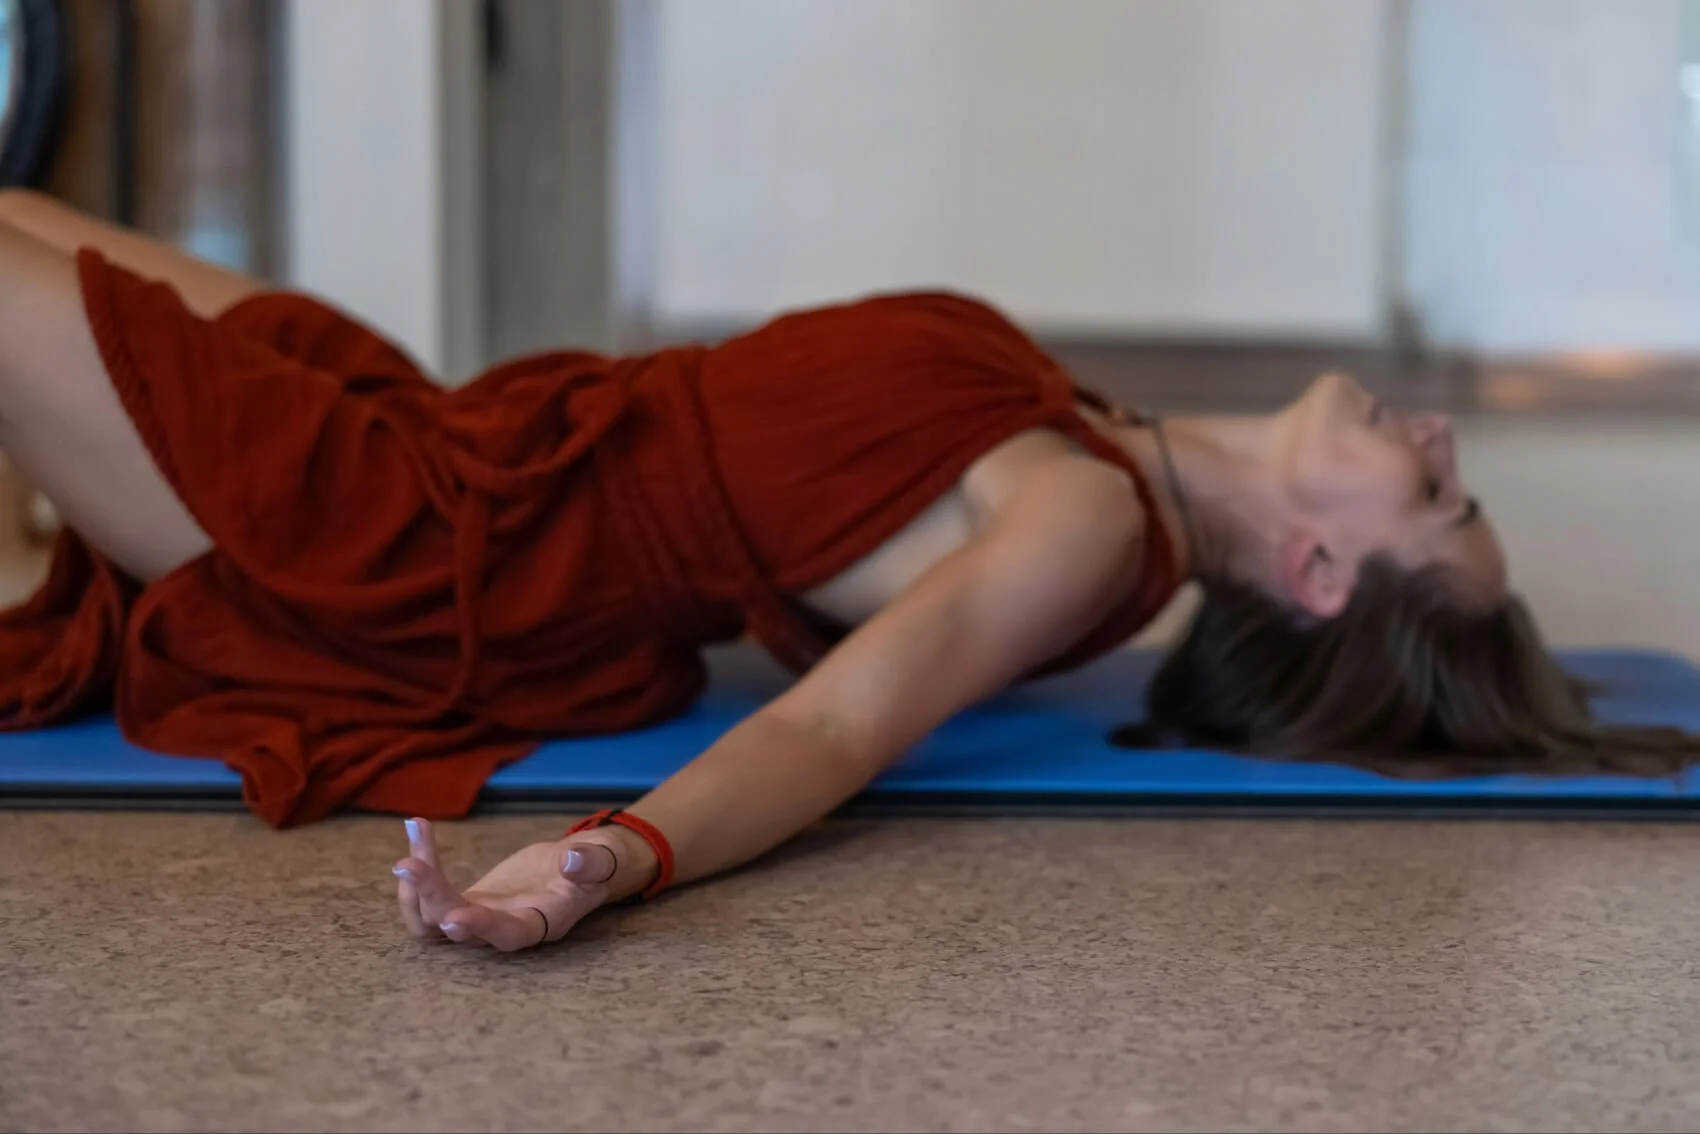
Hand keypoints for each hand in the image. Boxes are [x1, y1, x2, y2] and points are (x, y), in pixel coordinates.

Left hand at [392, 817, 626, 951]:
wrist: (581, 866)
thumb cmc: (598, 865)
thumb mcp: (604, 859)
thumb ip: (591, 863)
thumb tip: (572, 859)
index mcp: (542, 924)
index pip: (508, 935)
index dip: (481, 929)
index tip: (453, 917)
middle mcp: (504, 929)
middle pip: (457, 928)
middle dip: (431, 896)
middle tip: (409, 861)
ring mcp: (481, 918)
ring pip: (432, 919)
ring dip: (415, 884)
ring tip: (417, 830)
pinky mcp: (468, 902)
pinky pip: (430, 897)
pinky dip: (420, 870)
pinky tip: (418, 833)